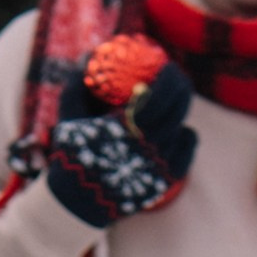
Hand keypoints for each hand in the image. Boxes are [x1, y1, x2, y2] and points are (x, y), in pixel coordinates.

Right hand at [41, 61, 194, 229]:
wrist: (79, 202)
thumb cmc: (73, 153)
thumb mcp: (69, 115)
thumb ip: (79, 83)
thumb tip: (90, 55)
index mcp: (126, 127)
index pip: (162, 93)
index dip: (169, 76)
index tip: (166, 65)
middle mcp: (149, 146)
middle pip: (179, 106)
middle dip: (180, 87)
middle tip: (173, 79)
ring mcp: (161, 164)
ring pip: (184, 126)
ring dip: (178, 111)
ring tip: (169, 104)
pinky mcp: (167, 179)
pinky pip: (187, 149)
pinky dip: (185, 136)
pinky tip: (176, 130)